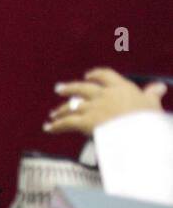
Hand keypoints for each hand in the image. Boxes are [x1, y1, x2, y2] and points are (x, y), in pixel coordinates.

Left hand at [44, 68, 166, 136]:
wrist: (139, 132)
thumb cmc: (148, 118)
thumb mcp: (152, 104)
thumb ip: (152, 94)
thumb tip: (159, 86)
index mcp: (120, 87)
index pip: (105, 76)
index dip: (95, 75)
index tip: (88, 76)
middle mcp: (103, 95)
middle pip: (82, 88)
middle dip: (69, 88)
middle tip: (59, 89)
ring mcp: (92, 108)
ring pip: (72, 106)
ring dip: (61, 110)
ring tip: (53, 114)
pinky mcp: (85, 122)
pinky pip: (67, 123)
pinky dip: (56, 126)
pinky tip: (48, 128)